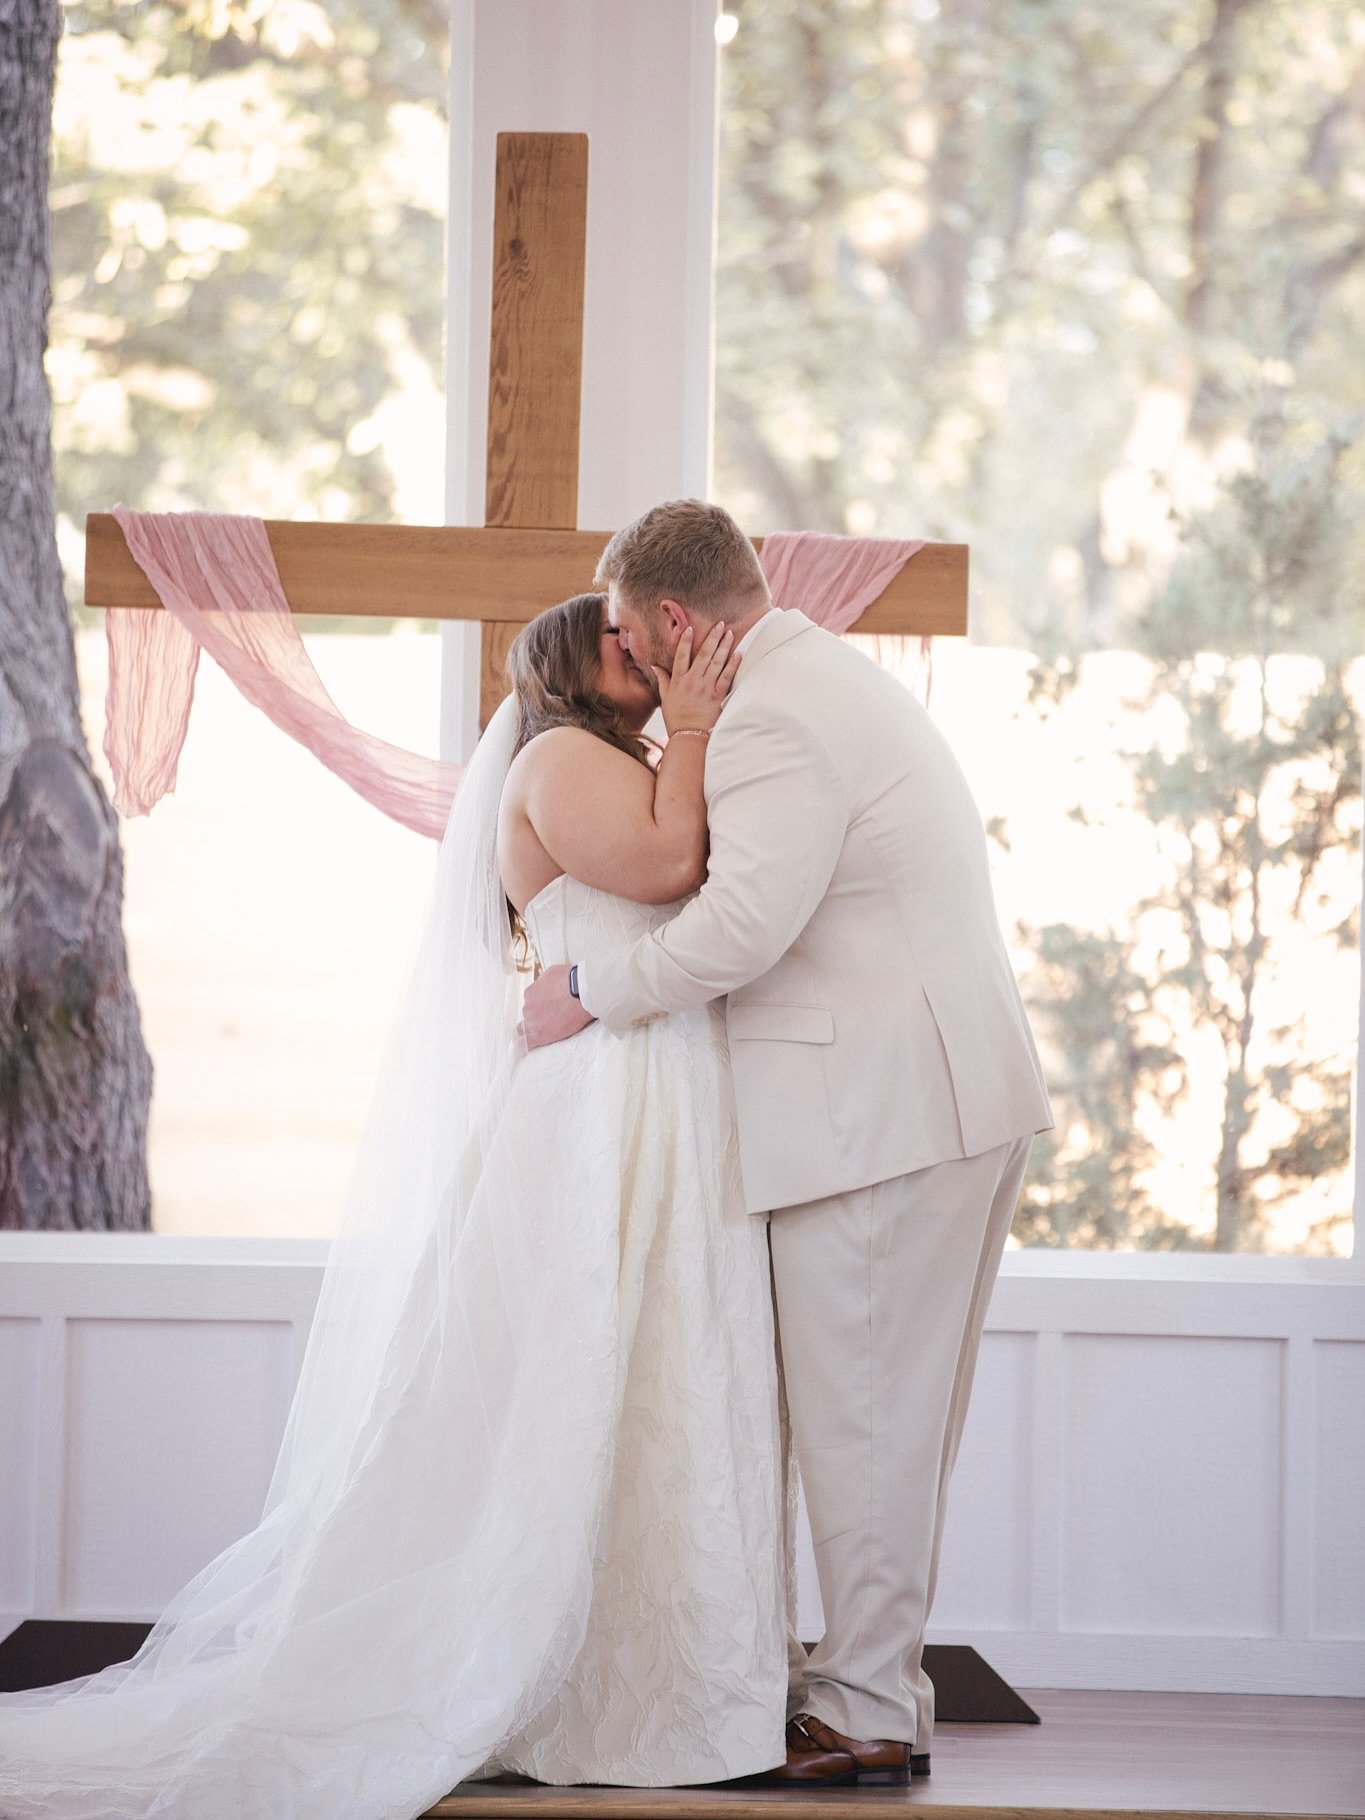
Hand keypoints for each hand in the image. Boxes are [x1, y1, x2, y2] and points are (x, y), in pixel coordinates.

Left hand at [522, 963, 594, 1050]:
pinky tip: (524, 1052)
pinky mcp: (539, 1034)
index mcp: (530, 993)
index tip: (546, 1009)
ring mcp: (532, 1021)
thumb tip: (546, 985)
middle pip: (530, 1015)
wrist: (582, 992)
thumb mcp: (552, 973)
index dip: (539, 1007)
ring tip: (554, 1029)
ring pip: (530, 1028)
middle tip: (555, 1018)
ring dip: (540, 1028)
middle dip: (540, 1017)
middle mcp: (527, 1007)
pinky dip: (526, 1047)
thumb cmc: (572, 979)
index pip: (531, 1003)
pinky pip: (527, 1044)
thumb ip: (544, 983)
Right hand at [656, 622, 740, 736]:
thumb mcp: (665, 698)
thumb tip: (655, 665)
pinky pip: (727, 677)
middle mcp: (693, 681)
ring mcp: (706, 688)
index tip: (689, 628)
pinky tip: (738, 654)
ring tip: (730, 634)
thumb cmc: (676, 718)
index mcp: (679, 681)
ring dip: (724, 646)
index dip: (685, 641)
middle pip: (703, 654)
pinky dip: (733, 665)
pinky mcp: (718, 696)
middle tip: (720, 624)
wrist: (689, 736)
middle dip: (712, 637)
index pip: (681, 655)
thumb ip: (662, 680)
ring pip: (716, 662)